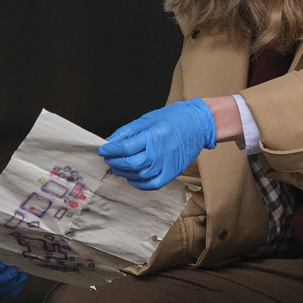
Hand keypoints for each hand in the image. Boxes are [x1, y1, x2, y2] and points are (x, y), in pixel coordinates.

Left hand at [97, 99, 216, 189]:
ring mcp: (167, 164)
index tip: (102, 150)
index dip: (110, 150)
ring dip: (124, 172)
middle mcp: (160, 152)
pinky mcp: (172, 173)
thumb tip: (110, 142)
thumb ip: (128, 132)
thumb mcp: (148, 119)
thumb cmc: (174, 118)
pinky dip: (139, 183)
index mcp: (154, 135)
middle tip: (108, 158)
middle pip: (131, 163)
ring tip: (117, 166)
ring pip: (139, 175)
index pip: (125, 147)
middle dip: (115, 162)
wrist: (199, 124)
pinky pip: (152, 184)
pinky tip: (132, 177)